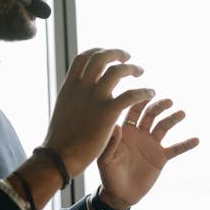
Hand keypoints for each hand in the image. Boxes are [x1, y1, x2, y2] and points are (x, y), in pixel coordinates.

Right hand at [42, 48, 155, 176]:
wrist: (59, 157)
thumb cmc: (61, 139)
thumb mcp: (64, 108)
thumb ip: (74, 95)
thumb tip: (80, 89)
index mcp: (70, 86)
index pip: (83, 57)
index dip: (97, 51)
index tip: (107, 54)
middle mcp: (82, 87)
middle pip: (101, 57)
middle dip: (116, 53)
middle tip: (127, 57)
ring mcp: (95, 98)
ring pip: (117, 71)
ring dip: (131, 68)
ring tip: (140, 71)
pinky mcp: (108, 112)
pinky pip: (130, 95)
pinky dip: (142, 92)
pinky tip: (149, 94)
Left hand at [97, 98, 198, 209]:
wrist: (120, 195)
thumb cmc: (108, 175)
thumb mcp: (105, 160)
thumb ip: (111, 143)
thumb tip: (116, 126)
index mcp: (126, 131)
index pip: (134, 110)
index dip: (140, 101)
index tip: (148, 93)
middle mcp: (140, 134)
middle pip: (151, 115)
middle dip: (159, 106)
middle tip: (168, 101)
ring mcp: (151, 145)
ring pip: (164, 127)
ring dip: (173, 119)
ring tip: (181, 113)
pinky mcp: (160, 158)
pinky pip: (175, 149)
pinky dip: (185, 145)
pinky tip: (196, 140)